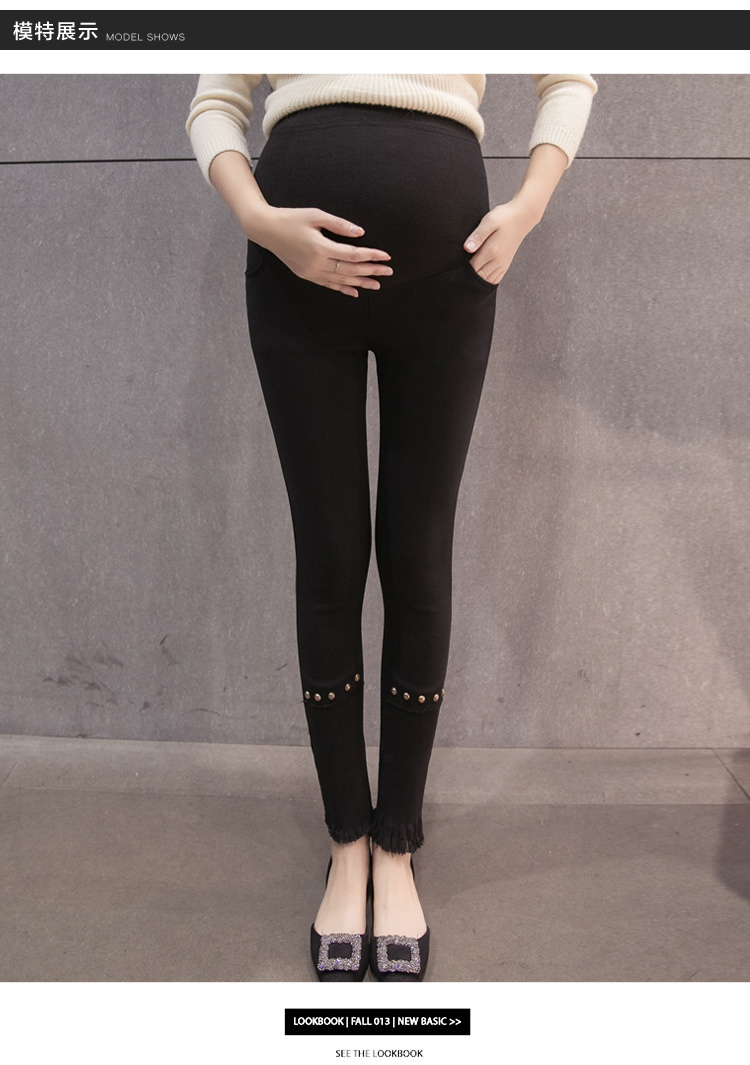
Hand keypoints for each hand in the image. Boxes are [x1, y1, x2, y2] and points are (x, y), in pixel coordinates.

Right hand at [249, 205, 392, 296]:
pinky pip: (329, 285)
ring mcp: (311, 272)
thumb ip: (339, 224)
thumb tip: (359, 233)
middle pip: (350, 270)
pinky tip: (354, 292)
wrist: (266, 230)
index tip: (386, 257)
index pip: (353, 254)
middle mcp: (317, 263)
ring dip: (361, 283)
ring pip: (341, 280)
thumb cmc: (291, 219)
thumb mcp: (315, 215)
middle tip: (388, 272)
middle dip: (371, 271)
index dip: (371, 256)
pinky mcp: (307, 275)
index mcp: (321, 247)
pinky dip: (343, 288)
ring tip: (377, 284)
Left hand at [463, 201, 539, 286]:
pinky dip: (487, 281)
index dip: (462, 270)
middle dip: (468, 278)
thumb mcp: (489, 222)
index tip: (455, 267)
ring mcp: (502, 264)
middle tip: (459, 274)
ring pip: (487, 281)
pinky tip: (480, 278)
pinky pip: (495, 279)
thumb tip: (467, 248)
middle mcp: (497, 261)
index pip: (471, 269)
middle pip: (478, 278)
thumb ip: (478, 236)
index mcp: (491, 252)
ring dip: (477, 281)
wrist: (521, 218)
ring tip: (468, 277)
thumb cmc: (503, 218)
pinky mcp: (505, 265)